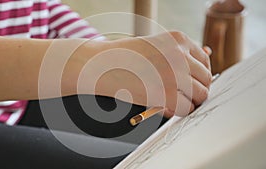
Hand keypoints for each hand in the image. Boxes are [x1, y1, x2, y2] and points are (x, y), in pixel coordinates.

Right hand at [94, 31, 211, 117]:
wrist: (100, 65)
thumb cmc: (124, 58)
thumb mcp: (155, 47)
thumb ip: (179, 56)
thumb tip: (204, 64)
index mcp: (178, 40)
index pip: (205, 62)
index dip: (199, 76)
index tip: (192, 84)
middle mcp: (180, 55)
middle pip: (205, 81)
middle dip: (195, 91)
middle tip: (182, 96)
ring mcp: (174, 75)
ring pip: (199, 97)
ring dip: (188, 102)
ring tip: (172, 101)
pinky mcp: (165, 95)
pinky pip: (185, 109)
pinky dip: (176, 111)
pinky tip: (163, 106)